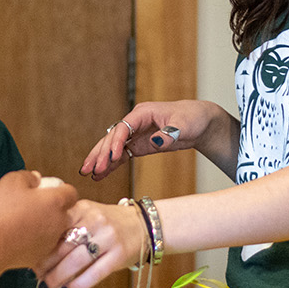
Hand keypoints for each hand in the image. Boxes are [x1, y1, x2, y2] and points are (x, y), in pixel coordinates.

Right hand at [0, 170, 77, 270]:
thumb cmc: (2, 211)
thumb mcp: (12, 181)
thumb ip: (28, 176)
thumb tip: (36, 179)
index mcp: (56, 201)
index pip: (71, 192)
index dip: (60, 189)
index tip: (47, 190)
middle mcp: (59, 222)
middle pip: (64, 213)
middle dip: (52, 209)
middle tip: (33, 206)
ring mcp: (51, 241)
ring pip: (53, 230)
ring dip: (43, 225)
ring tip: (22, 222)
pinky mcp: (40, 256)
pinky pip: (41, 245)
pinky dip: (33, 241)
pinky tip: (17, 237)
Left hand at [34, 198, 148, 287]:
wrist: (145, 224)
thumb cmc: (111, 222)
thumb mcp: (89, 213)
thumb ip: (69, 224)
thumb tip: (39, 248)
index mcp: (83, 208)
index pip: (56, 226)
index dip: (40, 244)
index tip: (29, 256)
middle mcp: (95, 221)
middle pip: (64, 245)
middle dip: (46, 263)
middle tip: (35, 275)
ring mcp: (108, 238)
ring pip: (77, 261)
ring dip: (58, 276)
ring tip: (47, 285)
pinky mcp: (119, 255)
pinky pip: (95, 273)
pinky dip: (79, 284)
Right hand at [81, 99, 233, 179]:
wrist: (200, 121)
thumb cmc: (193, 118)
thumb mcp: (185, 124)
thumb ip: (170, 132)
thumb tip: (156, 141)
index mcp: (143, 113)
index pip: (123, 127)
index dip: (116, 142)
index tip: (112, 158)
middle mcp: (135, 122)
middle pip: (112, 137)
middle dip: (100, 153)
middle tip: (89, 169)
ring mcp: (135, 134)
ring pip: (113, 147)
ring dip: (101, 160)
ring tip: (88, 174)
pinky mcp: (139, 145)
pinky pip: (121, 155)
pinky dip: (112, 165)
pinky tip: (101, 175)